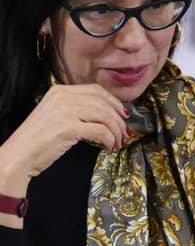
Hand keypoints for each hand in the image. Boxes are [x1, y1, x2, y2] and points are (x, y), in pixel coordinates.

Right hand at [0, 83, 129, 188]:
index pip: (96, 90)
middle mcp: (62, 97)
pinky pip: (101, 131)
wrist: (19, 155)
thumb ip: (76, 108)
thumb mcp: (55, 115)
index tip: (123, 114)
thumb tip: (107, 113)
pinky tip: (109, 147)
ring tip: (118, 142)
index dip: (114, 102)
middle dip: (119, 119)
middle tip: (125, 132)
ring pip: (105, 116)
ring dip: (116, 131)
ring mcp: (65, 111)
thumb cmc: (37, 140)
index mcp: (59, 91)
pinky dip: (110, 139)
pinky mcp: (69, 127)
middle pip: (104, 103)